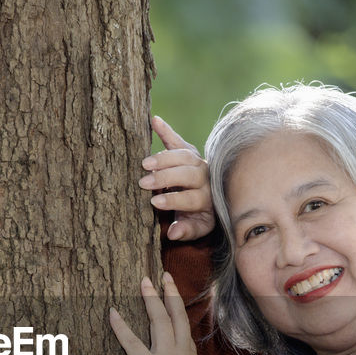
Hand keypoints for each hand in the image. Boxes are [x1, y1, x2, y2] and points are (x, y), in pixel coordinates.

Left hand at [109, 272, 205, 354]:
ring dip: (151, 299)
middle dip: (170, 294)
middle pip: (178, 317)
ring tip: (144, 282)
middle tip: (164, 276)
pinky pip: (133, 343)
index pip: (185, 331)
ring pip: (160, 321)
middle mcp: (182, 354)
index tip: (174, 298)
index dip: (178, 313)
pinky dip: (121, 327)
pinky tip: (112, 314)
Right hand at [140, 116, 214, 240]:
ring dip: (164, 158)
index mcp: (207, 198)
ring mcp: (197, 161)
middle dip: (166, 178)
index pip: (190, 198)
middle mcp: (204, 177)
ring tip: (144, 163)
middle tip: (144, 182)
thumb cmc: (199, 215)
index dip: (173, 200)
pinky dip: (166, 130)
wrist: (212, 197)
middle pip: (187, 174)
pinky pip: (178, 140)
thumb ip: (186, 231)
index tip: (154, 203)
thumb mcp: (197, 227)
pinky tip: (154, 120)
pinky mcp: (189, 150)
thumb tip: (173, 234)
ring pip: (183, 156)